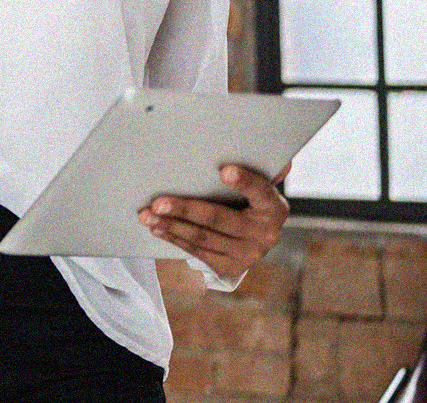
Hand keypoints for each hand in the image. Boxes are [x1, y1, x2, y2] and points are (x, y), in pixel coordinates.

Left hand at [138, 163, 291, 280]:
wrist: (252, 241)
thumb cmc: (248, 202)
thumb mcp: (256, 189)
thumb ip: (258, 173)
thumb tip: (279, 159)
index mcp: (274, 208)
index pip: (261, 191)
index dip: (244, 181)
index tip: (224, 170)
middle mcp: (265, 234)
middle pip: (219, 218)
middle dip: (185, 209)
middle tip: (158, 202)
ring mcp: (248, 254)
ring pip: (203, 238)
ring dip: (171, 225)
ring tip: (147, 215)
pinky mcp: (230, 267)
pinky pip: (197, 251)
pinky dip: (174, 238)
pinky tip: (157, 228)